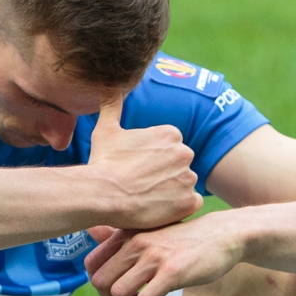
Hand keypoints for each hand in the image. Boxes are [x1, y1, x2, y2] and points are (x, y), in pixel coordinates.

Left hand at [84, 211, 244, 295]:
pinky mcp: (172, 273)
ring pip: (118, 292)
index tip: (111, 289)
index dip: (96, 282)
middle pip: (100, 281)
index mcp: (128, 234)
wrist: (222, 235)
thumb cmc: (185, 238)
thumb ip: (124, 238)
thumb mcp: (152, 231)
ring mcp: (154, 257)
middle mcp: (136, 243)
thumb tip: (92, 234)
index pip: (92, 263)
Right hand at [86, 98, 201, 229]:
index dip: (153, 161)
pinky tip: (158, 208)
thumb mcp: (106, 130)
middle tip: (142, 184)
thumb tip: (110, 86)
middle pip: (178, 166)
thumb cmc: (104, 162)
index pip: (169, 148)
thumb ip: (112, 106)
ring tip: (148, 198)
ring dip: (171, 191)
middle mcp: (185, 153)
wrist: (103, 194)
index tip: (138, 168)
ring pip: (184, 185)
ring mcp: (189, 178)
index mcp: (171, 134)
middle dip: (164, 175)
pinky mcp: (189, 202)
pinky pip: (191, 203)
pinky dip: (178, 207)